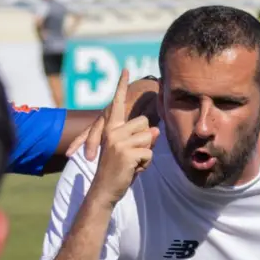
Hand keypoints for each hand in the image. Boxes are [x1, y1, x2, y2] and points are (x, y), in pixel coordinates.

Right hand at [89, 70, 159, 204]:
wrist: (103, 190)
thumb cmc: (118, 171)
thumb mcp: (131, 152)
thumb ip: (142, 139)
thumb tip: (155, 132)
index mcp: (110, 129)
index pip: (117, 104)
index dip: (122, 86)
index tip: (126, 69)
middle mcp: (112, 131)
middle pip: (145, 123)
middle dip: (146, 140)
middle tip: (132, 157)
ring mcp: (117, 141)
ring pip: (149, 138)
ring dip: (146, 154)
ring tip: (132, 164)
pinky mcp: (125, 152)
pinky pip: (148, 153)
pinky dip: (145, 165)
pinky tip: (132, 170)